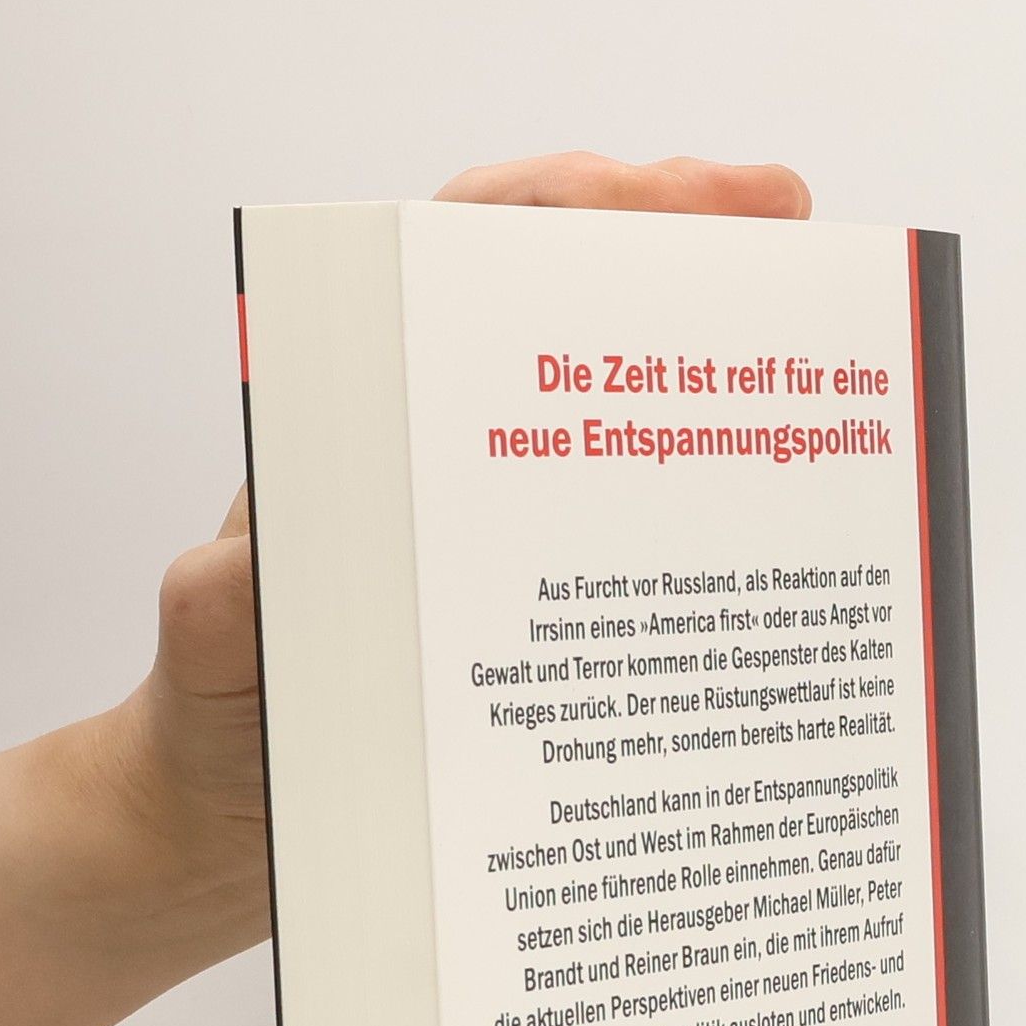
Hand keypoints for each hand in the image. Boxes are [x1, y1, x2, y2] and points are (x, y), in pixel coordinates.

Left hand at [108, 152, 813, 945]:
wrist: (235, 829)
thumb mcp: (214, 662)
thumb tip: (261, 565)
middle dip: (676, 250)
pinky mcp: (531, 613)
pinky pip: (625, 540)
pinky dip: (699, 510)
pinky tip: (771, 515)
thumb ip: (228, 608)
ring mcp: (489, 527)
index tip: (663, 196)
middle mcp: (431, 455)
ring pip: (607, 413)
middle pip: (560, 306)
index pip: (460, 262)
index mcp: (353, 427)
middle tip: (786, 232)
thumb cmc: (215, 729)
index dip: (566, 210)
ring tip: (811, 339)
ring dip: (703, 367)